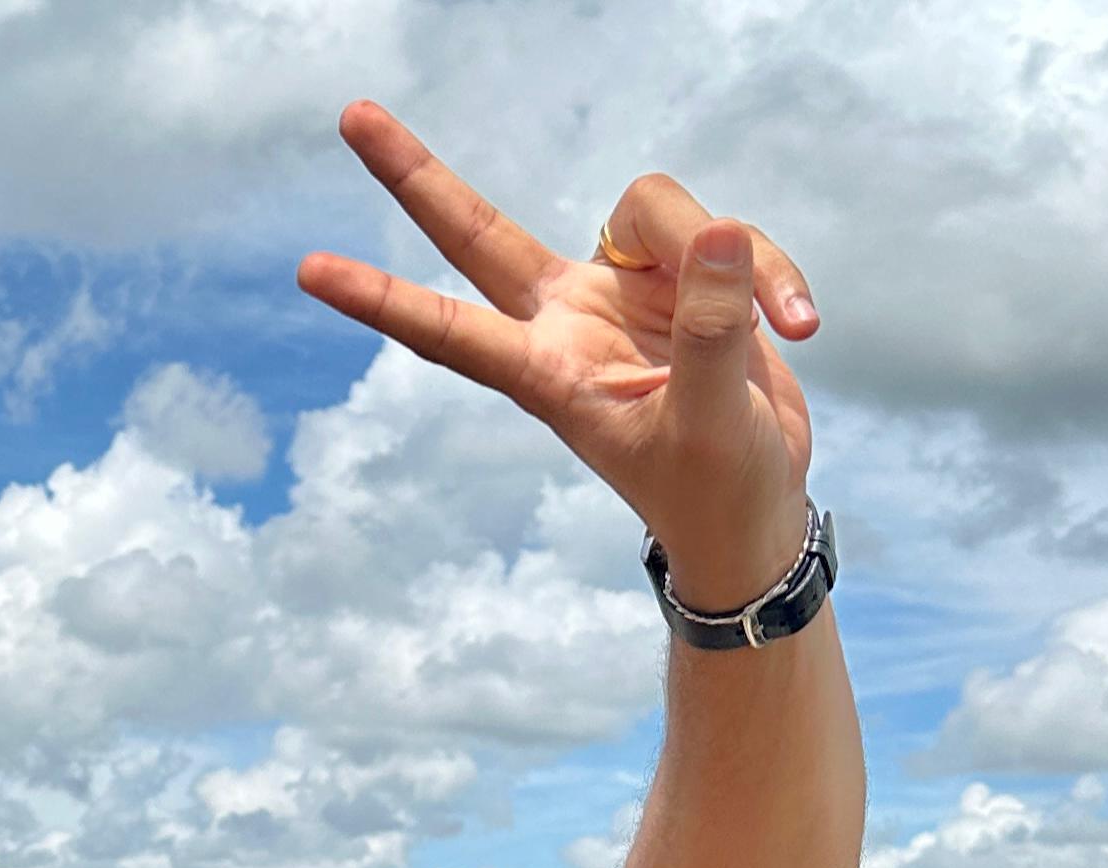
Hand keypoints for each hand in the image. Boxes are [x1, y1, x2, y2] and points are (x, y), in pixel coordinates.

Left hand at [298, 102, 818, 609]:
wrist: (757, 509)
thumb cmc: (714, 491)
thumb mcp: (710, 425)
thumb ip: (710, 333)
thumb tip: (714, 235)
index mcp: (548, 371)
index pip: (449, 328)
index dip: (381, 300)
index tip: (307, 273)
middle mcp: (570, 318)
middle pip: (480, 230)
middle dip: (418, 178)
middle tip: (350, 117)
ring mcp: (625, 293)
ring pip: (655, 213)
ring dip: (733, 258)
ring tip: (782, 327)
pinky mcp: (689, 279)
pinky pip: (728, 238)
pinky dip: (771, 273)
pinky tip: (801, 324)